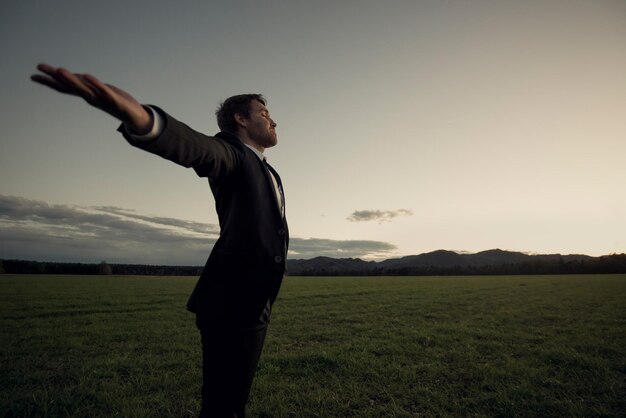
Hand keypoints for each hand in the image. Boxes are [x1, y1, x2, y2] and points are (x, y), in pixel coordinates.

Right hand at [31, 63, 152, 134]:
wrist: (135, 117)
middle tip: (40, 67)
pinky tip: (89, 76)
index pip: (64, 88)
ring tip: (60, 70)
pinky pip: (105, 92)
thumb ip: (85, 85)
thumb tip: (71, 78)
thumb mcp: (97, 91)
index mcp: (86, 95)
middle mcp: (91, 98)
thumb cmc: (115, 102)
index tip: (33, 75)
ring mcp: (103, 100)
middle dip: (56, 77)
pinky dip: (97, 85)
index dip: (49, 81)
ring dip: (72, 80)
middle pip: (71, 87)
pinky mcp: (116, 101)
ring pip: (85, 89)